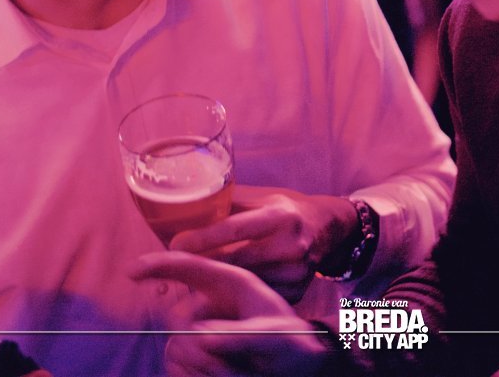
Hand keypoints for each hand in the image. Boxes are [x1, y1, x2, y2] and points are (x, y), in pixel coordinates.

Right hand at [131, 251, 329, 376]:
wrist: (298, 367)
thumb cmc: (291, 341)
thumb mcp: (274, 335)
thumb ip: (242, 335)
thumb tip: (203, 339)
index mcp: (229, 283)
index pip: (187, 267)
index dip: (158, 266)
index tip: (132, 271)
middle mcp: (208, 304)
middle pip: (177, 323)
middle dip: (200, 350)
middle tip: (229, 369)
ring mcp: (199, 330)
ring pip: (176, 350)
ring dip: (204, 370)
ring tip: (237, 374)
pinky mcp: (194, 355)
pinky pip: (177, 368)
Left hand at [168, 186, 359, 302]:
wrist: (325, 230)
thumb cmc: (284, 211)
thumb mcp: (262, 199)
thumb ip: (228, 202)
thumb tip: (184, 203)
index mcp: (280, 216)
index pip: (234, 228)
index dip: (201, 237)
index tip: (174, 244)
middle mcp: (291, 245)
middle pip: (235, 262)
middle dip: (200, 265)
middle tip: (173, 266)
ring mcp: (296, 273)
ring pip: (243, 285)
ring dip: (214, 286)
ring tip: (190, 281)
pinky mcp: (296, 293)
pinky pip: (256, 299)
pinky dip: (235, 299)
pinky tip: (218, 295)